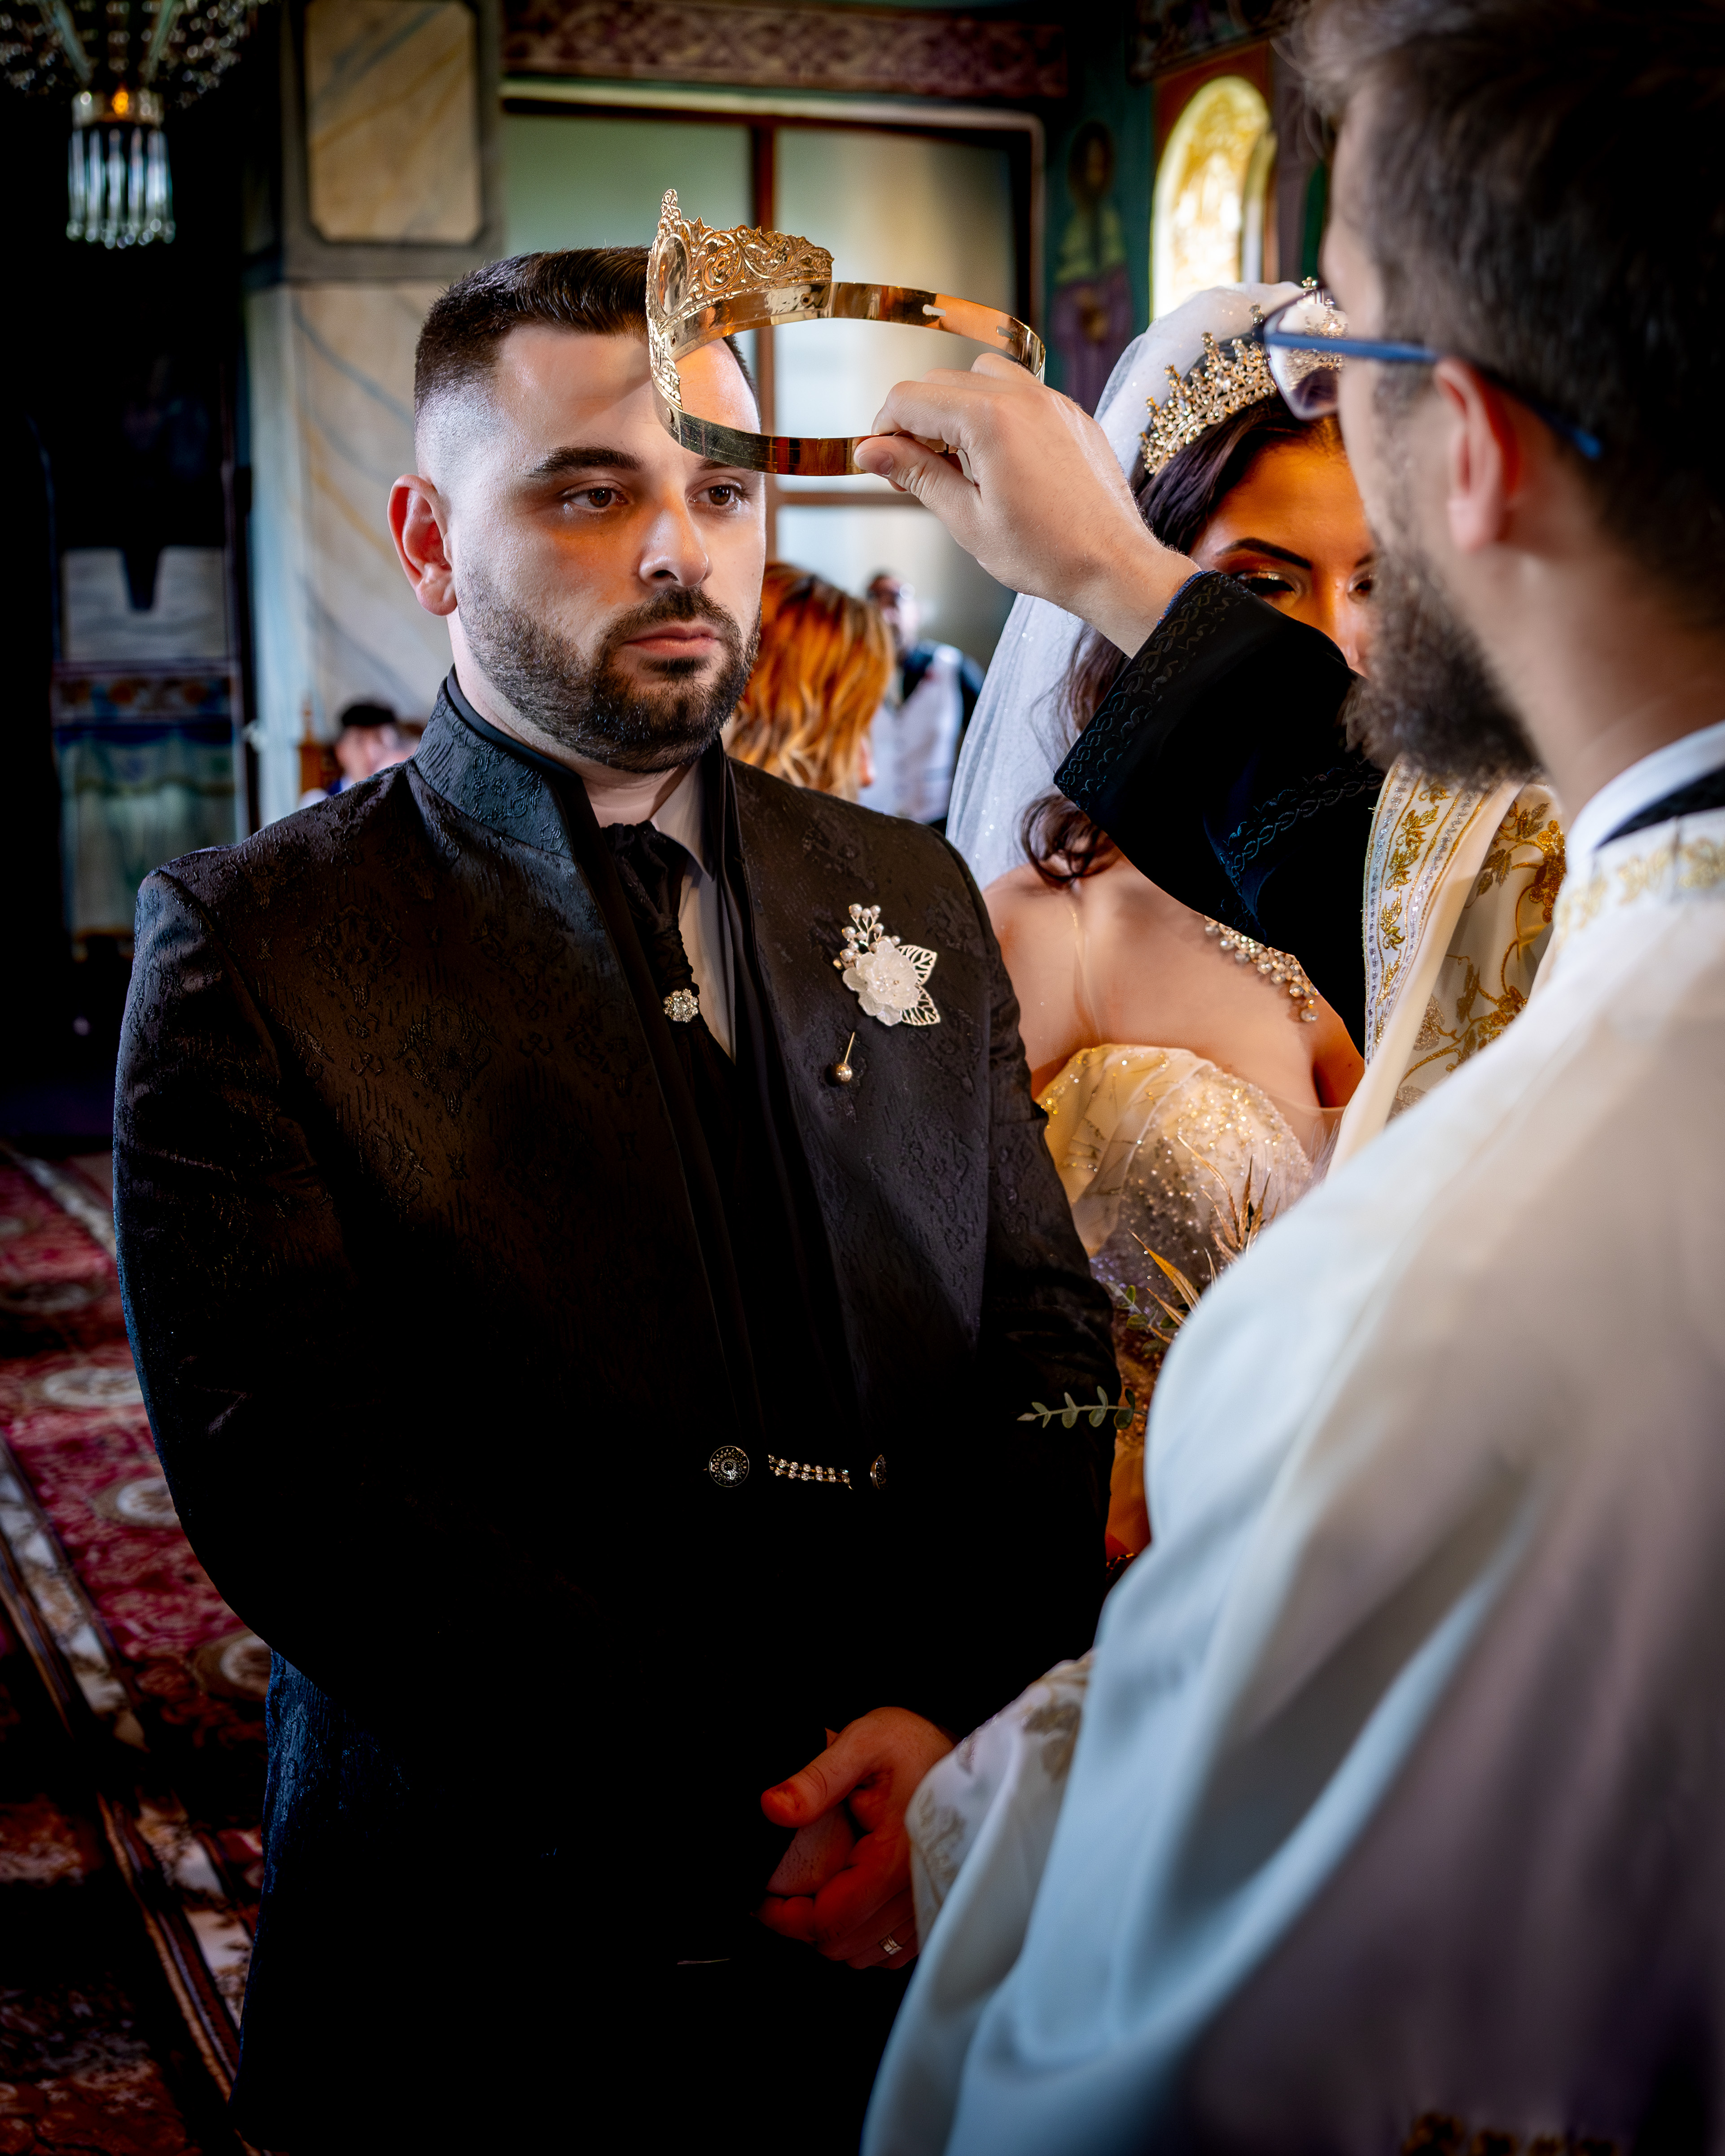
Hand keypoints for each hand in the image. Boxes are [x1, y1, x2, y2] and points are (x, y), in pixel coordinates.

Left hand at [756, 1706, 953, 1968]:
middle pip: (844, 1945)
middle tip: (782, 1895)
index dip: (784, 1918)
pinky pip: (894, 1952)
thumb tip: (773, 1808)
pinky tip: (853, 1903)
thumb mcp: (863, 1743)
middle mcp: (917, 1895)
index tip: (762, 1899)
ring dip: (835, 1933)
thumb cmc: (916, 1746)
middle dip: (804, 1925)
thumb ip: (816, 1778)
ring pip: (867, 1954)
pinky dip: (867, 1937)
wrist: (972, 1756)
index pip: (829, 1923)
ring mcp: (929, 1908)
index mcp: (895, 1861)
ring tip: (816, 1895)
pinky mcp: (936, 1910)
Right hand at [854, 354, 1193, 654]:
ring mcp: (1052, 401)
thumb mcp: (966, 519)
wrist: (1114, 566)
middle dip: (916, 420)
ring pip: (981, 376)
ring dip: (955, 408)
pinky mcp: (1070, 414)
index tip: (878, 461)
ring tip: (956, 460)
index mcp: (990, 419)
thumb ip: (916, 474)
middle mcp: (1023, 396)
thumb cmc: (1045, 554)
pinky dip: (994, 413)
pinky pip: (1020, 392)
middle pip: (941, 382)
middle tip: (911, 471)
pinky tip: (996, 460)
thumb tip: (869, 451)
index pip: (910, 398)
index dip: (882, 429)